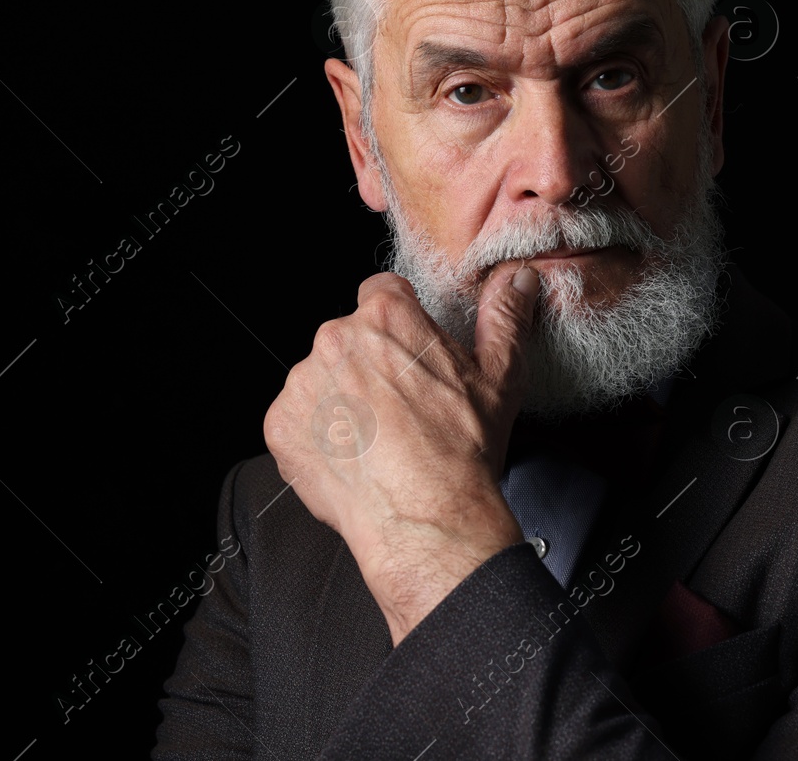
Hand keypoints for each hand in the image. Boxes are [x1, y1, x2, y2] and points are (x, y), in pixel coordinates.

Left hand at [264, 262, 541, 643]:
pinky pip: (298, 419)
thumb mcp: (500, 375)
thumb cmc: (462, 452)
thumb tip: (517, 277)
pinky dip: (317, 435)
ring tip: (377, 438)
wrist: (425, 520)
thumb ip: (504, 314)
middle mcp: (335, 340)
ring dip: (341, 399)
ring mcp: (302, 383)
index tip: (411, 352)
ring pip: (321, 378)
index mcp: (386, 316)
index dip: (401, 323)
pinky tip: (352, 456)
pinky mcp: (280, 425)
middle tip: (401, 406)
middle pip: (349, 337)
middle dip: (370, 364)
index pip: (383, 292)